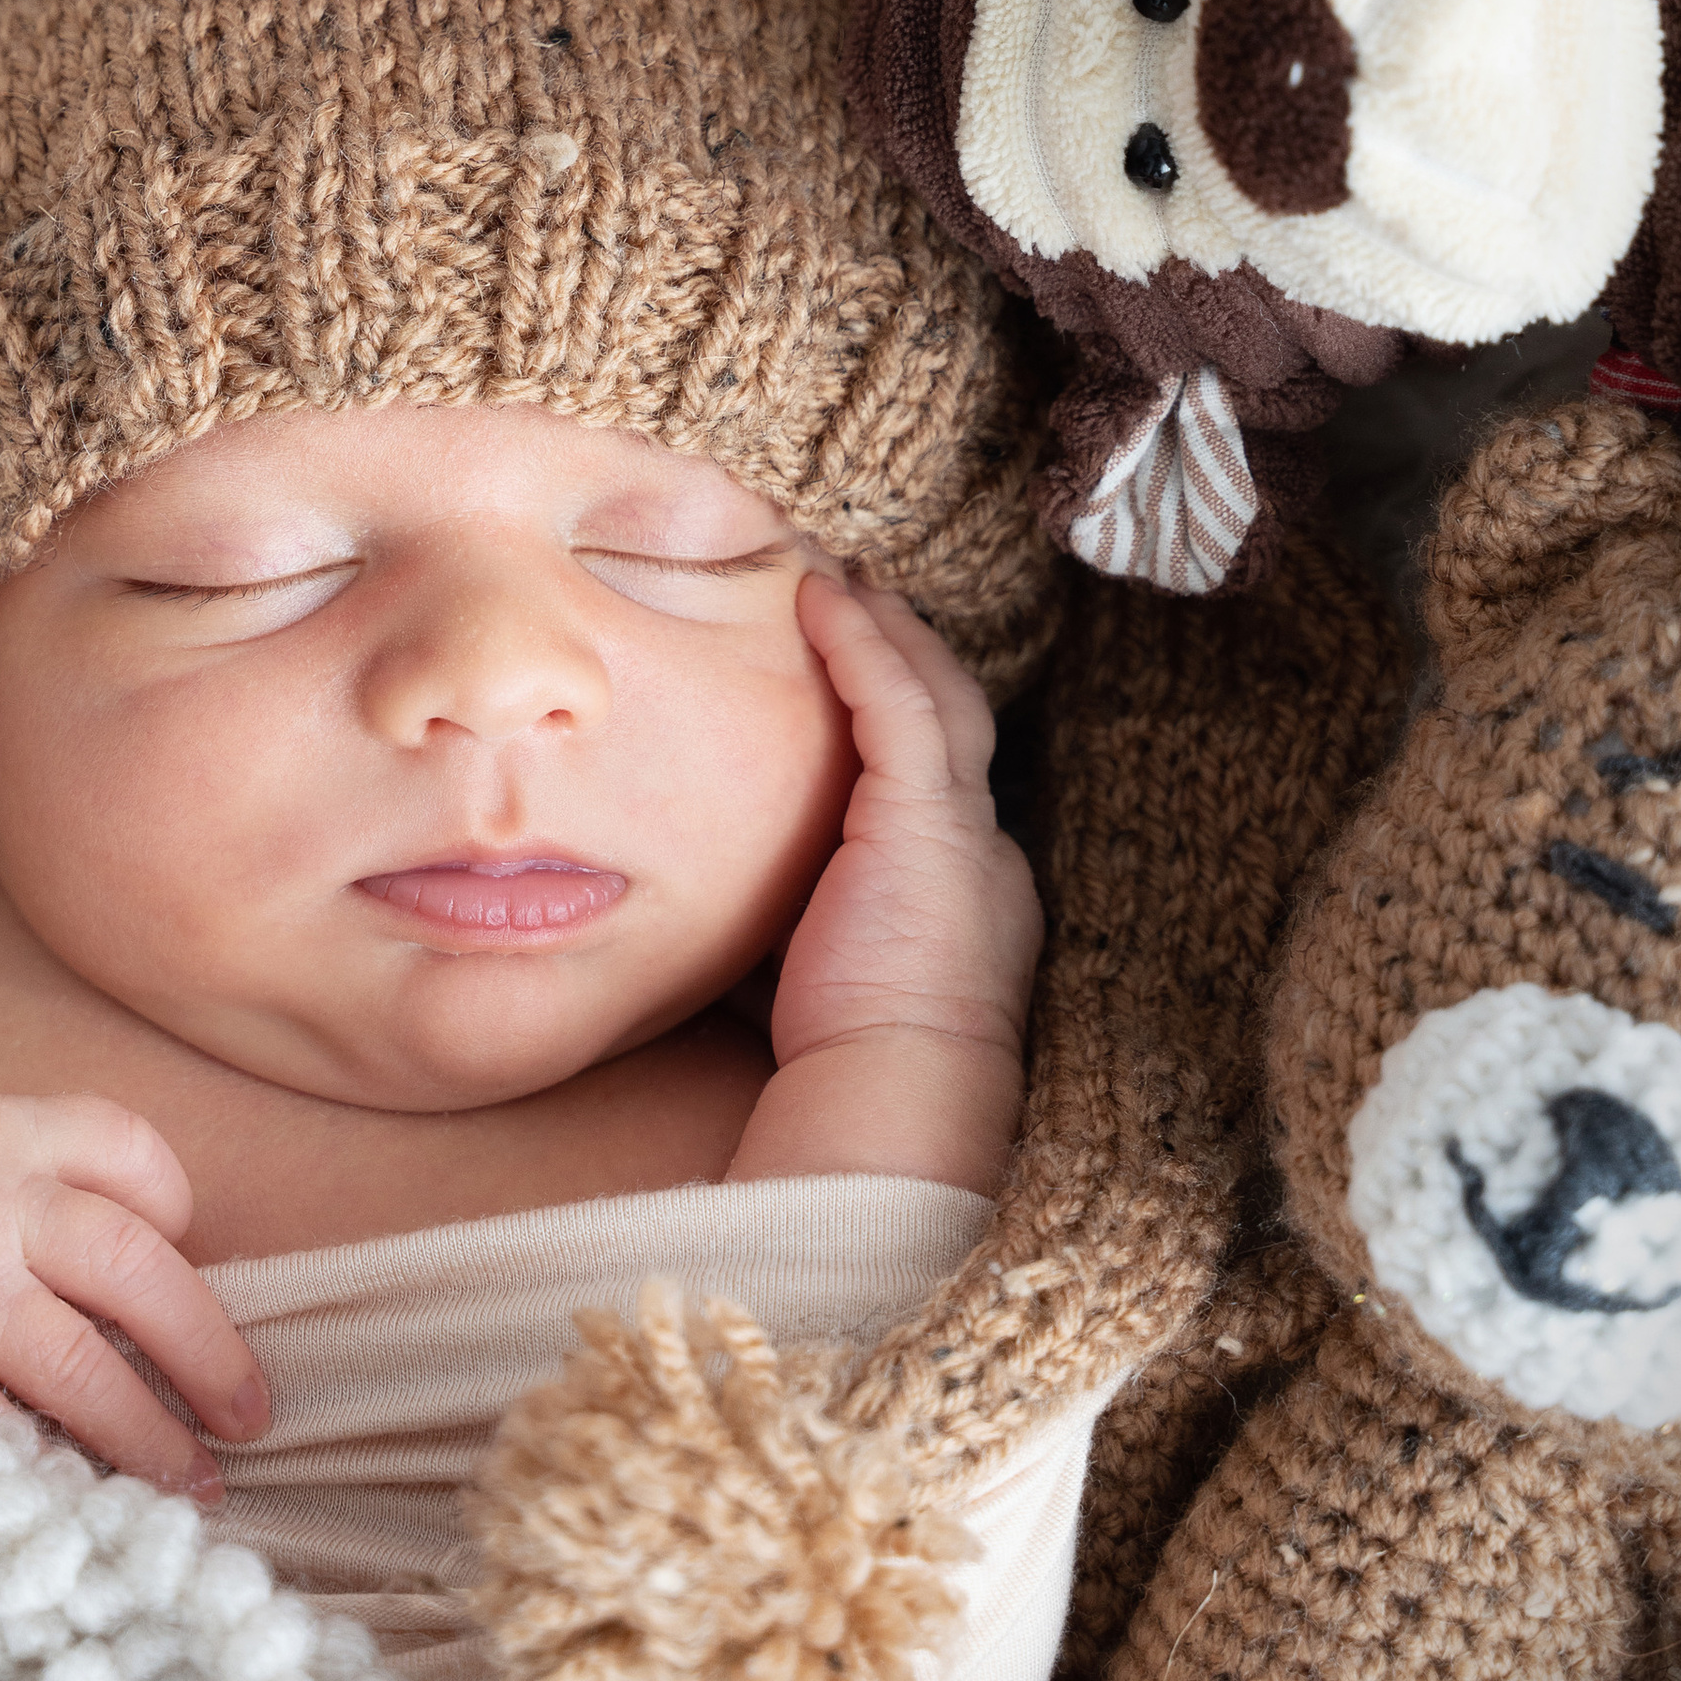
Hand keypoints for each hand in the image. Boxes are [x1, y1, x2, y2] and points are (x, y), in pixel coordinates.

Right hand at [0, 1091, 267, 1501]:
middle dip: (206, 1352)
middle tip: (248, 1421)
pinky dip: (46, 1487)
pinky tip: (76, 1523)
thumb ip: (13, 1199)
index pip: (123, 1145)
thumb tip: (149, 1315)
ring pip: (86, 1367)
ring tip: (185, 1488)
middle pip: (136, 1264)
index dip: (179, 1210)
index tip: (191, 1272)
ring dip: (149, 1439)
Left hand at [732, 576, 1041, 1191]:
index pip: (935, 785)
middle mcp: (981, 853)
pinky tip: (826, 601)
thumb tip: (699, 919)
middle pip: (953, 722)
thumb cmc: (843, 1069)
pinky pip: (901, 704)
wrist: (893, 1099)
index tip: (850, 681)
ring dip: (889, 633)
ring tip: (840, 580)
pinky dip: (864, 646)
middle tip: (858, 598)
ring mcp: (964, 831)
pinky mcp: (930, 821)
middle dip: (909, 658)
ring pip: (938, 698)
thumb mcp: (808, 979)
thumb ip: (778, 933)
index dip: (900, 723)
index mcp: (962, 894)